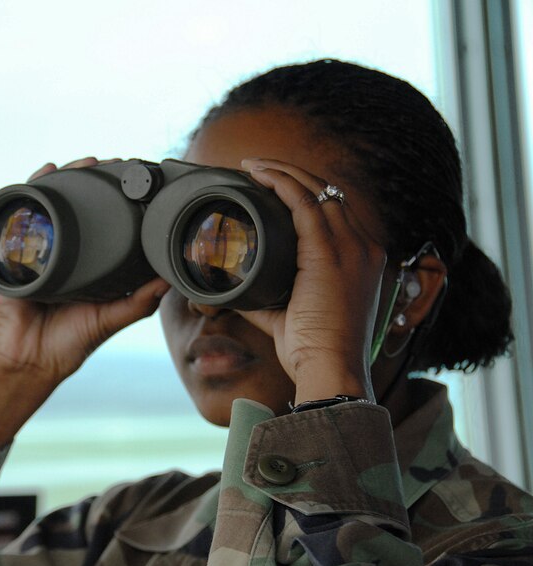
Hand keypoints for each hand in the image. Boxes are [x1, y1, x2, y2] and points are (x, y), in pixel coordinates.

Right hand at [0, 157, 168, 451]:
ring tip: (85, 162)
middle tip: (112, 164)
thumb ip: (138, 303)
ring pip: (52, 204)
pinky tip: (47, 172)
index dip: (117, 202)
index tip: (135, 183)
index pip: (103, 224)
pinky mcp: (14, 251)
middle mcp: (64, 253)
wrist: (24, 361)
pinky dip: (32, 189)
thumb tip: (169, 280)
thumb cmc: (66, 345)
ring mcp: (38, 248)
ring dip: (67, 178)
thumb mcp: (109, 321)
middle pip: (77, 207)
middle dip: (92, 182)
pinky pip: (22, 213)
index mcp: (87, 266)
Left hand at [238, 158, 384, 404]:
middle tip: (256, 169)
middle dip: (291, 175)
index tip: (271, 187)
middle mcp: (363, 247)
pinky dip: (279, 182)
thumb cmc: (313, 350)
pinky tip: (258, 174)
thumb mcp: (287, 315)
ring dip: (281, 172)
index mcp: (361, 260)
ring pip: (316, 190)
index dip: (303, 193)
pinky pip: (303, 201)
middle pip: (328, 193)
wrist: (331, 369)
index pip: (335, 211)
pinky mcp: (329, 251)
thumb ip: (265, 297)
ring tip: (252, 166)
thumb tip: (234, 290)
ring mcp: (351, 246)